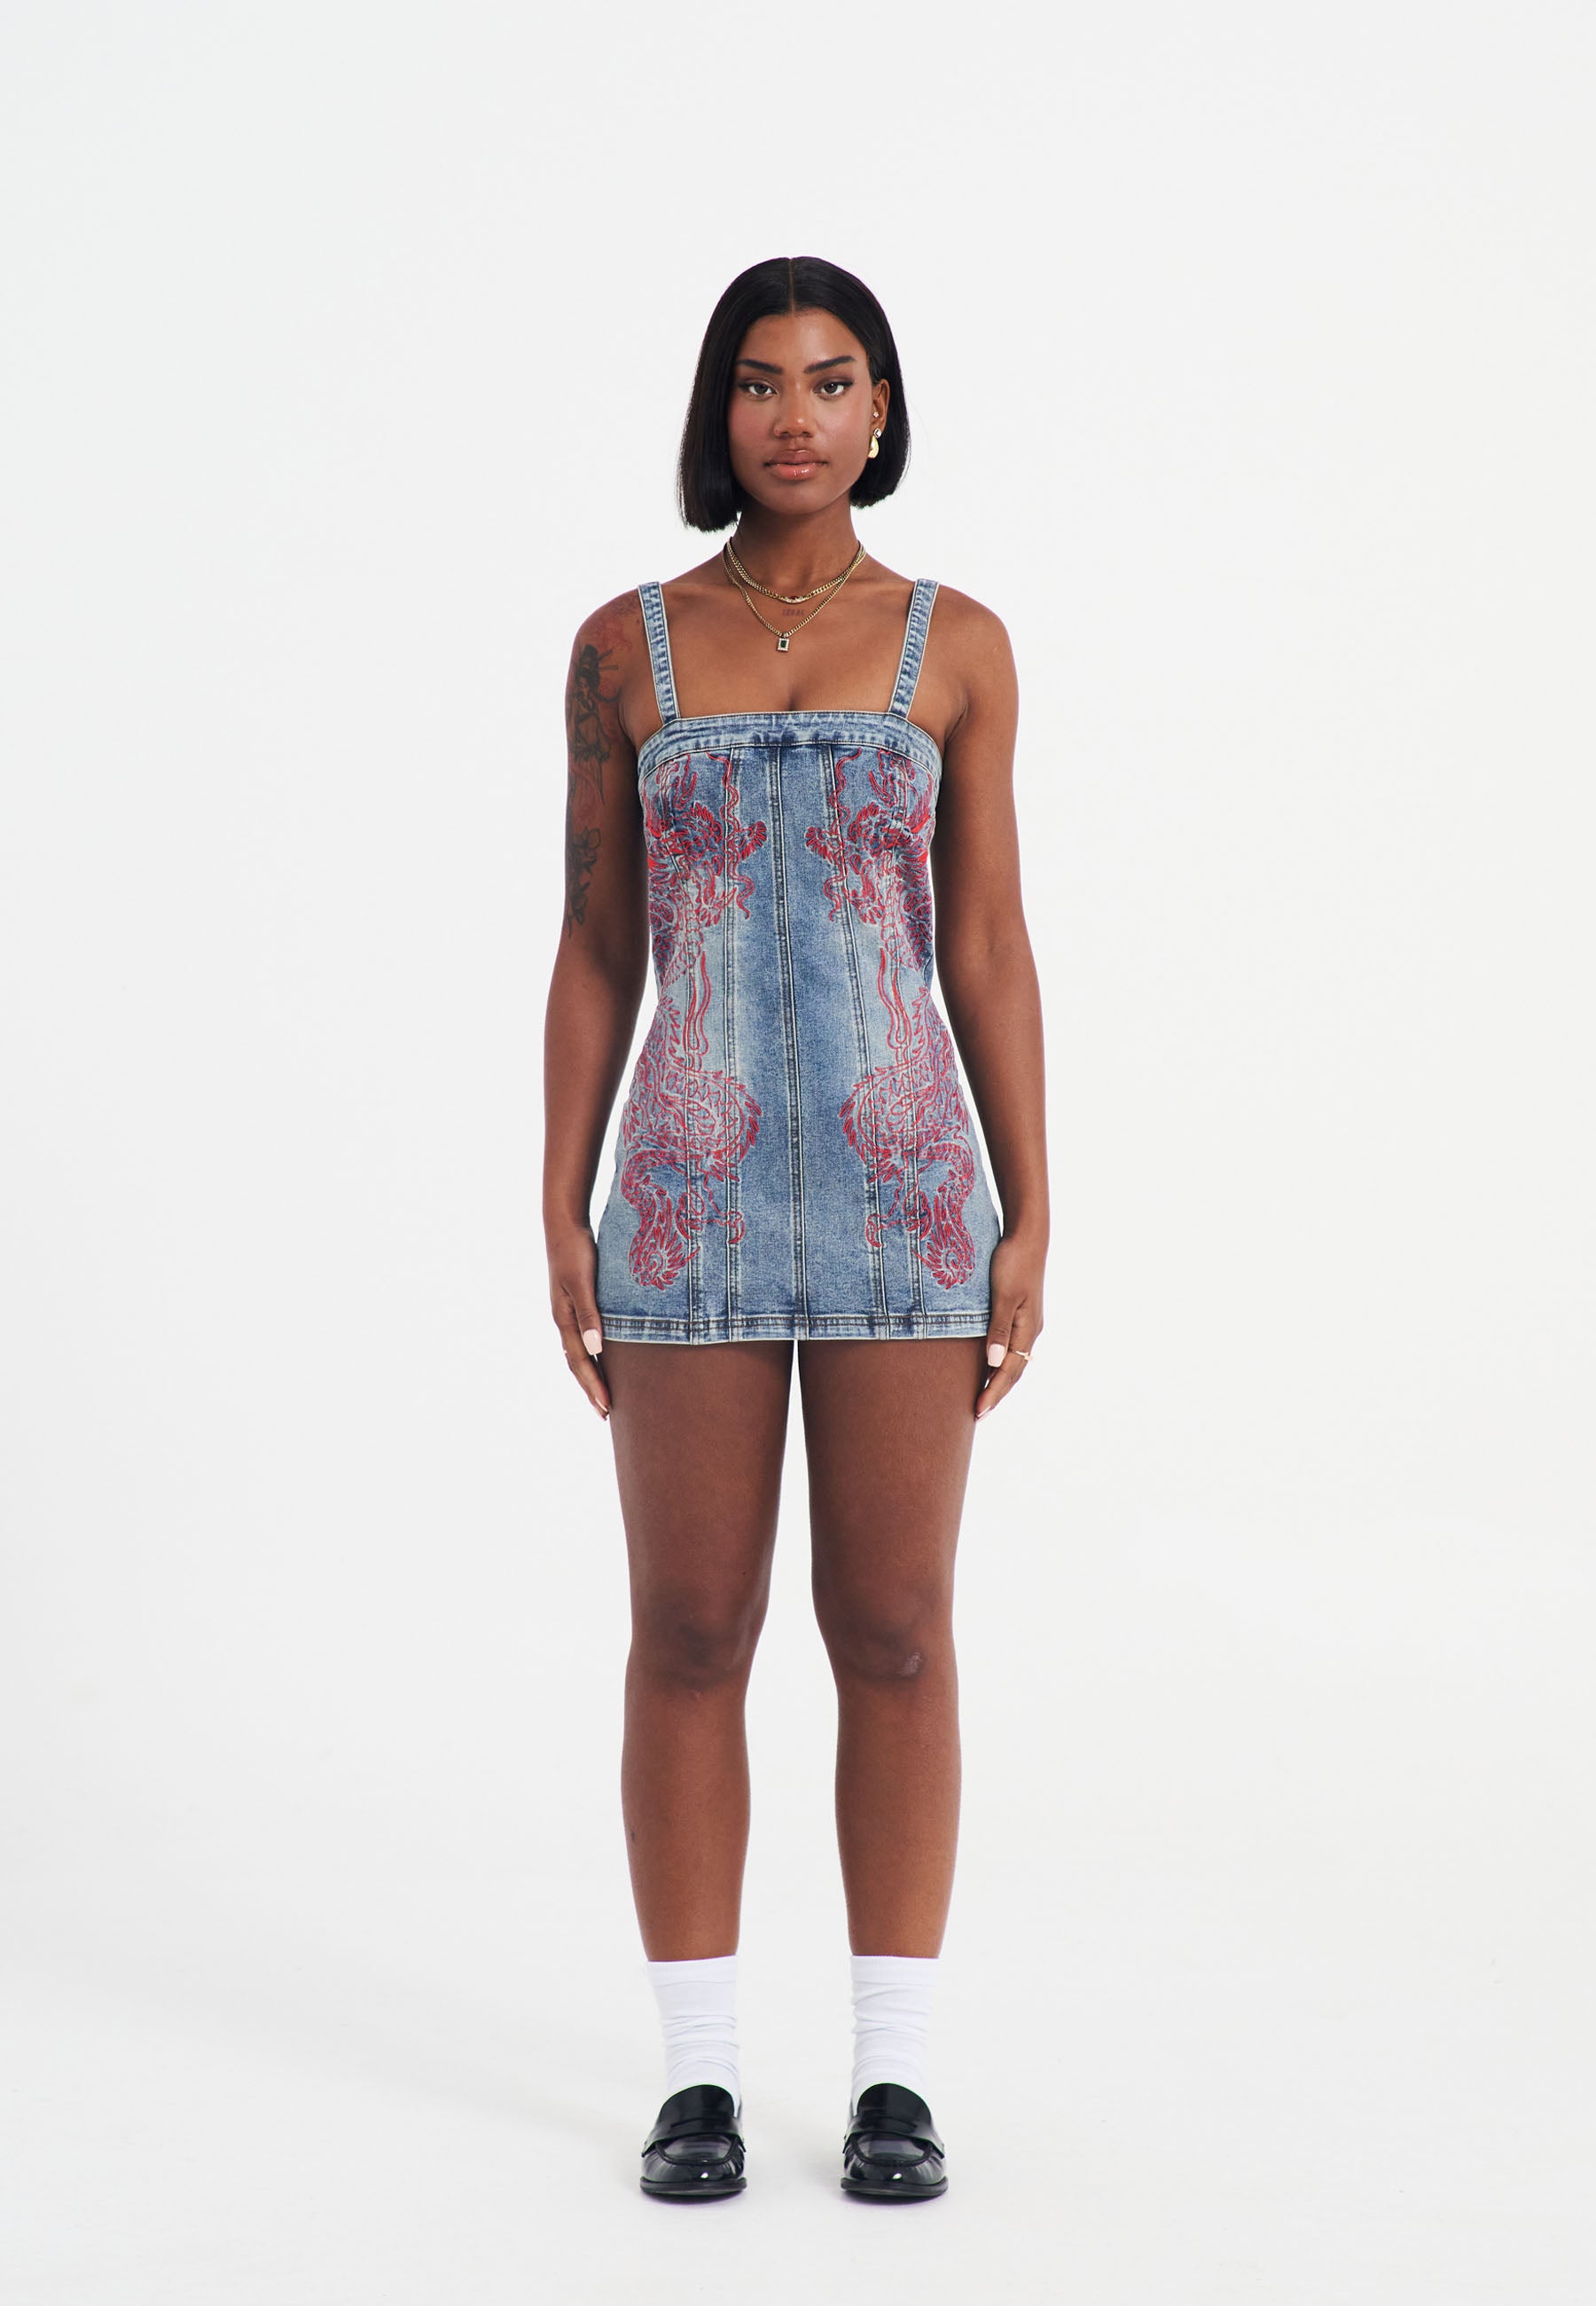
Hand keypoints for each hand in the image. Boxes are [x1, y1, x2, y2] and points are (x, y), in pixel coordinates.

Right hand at [547, 1224, 610, 1421]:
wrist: (564, 1225)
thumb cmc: (575, 1251)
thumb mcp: (582, 1283)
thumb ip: (589, 1315)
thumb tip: (595, 1350)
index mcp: (564, 1319)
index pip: (580, 1362)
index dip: (593, 1386)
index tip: (607, 1408)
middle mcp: (564, 1320)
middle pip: (576, 1363)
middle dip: (590, 1389)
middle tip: (605, 1413)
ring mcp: (568, 1312)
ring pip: (577, 1353)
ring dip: (589, 1375)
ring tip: (602, 1394)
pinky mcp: (575, 1303)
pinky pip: (582, 1338)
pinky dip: (590, 1355)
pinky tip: (601, 1358)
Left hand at [975, 1229, 1044, 1420]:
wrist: (1028, 1235)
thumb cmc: (1013, 1262)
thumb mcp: (1003, 1295)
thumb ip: (999, 1329)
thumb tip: (994, 1363)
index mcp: (1028, 1329)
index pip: (1009, 1371)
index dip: (993, 1392)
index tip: (978, 1411)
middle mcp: (1030, 1330)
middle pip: (1014, 1371)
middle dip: (996, 1393)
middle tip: (977, 1415)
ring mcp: (1028, 1321)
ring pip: (1014, 1360)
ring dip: (999, 1380)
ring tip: (983, 1397)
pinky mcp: (1021, 1311)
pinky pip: (1011, 1346)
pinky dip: (1000, 1362)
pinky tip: (989, 1364)